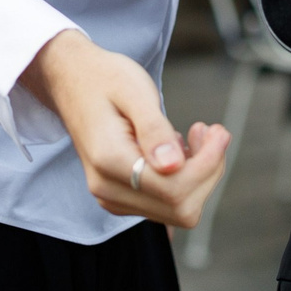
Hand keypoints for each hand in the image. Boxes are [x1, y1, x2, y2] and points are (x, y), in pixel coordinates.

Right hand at [20, 29, 229, 229]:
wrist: (73, 80)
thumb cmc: (104, 79)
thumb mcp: (133, 90)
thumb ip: (154, 129)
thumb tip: (174, 165)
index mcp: (109, 161)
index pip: (175, 188)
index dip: (208, 164)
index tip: (218, 130)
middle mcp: (107, 188)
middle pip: (181, 208)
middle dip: (207, 171)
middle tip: (212, 131)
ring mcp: (112, 197)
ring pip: (177, 211)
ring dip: (198, 176)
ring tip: (195, 135)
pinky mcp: (121, 197)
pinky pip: (165, 204)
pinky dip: (184, 180)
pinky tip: (179, 149)